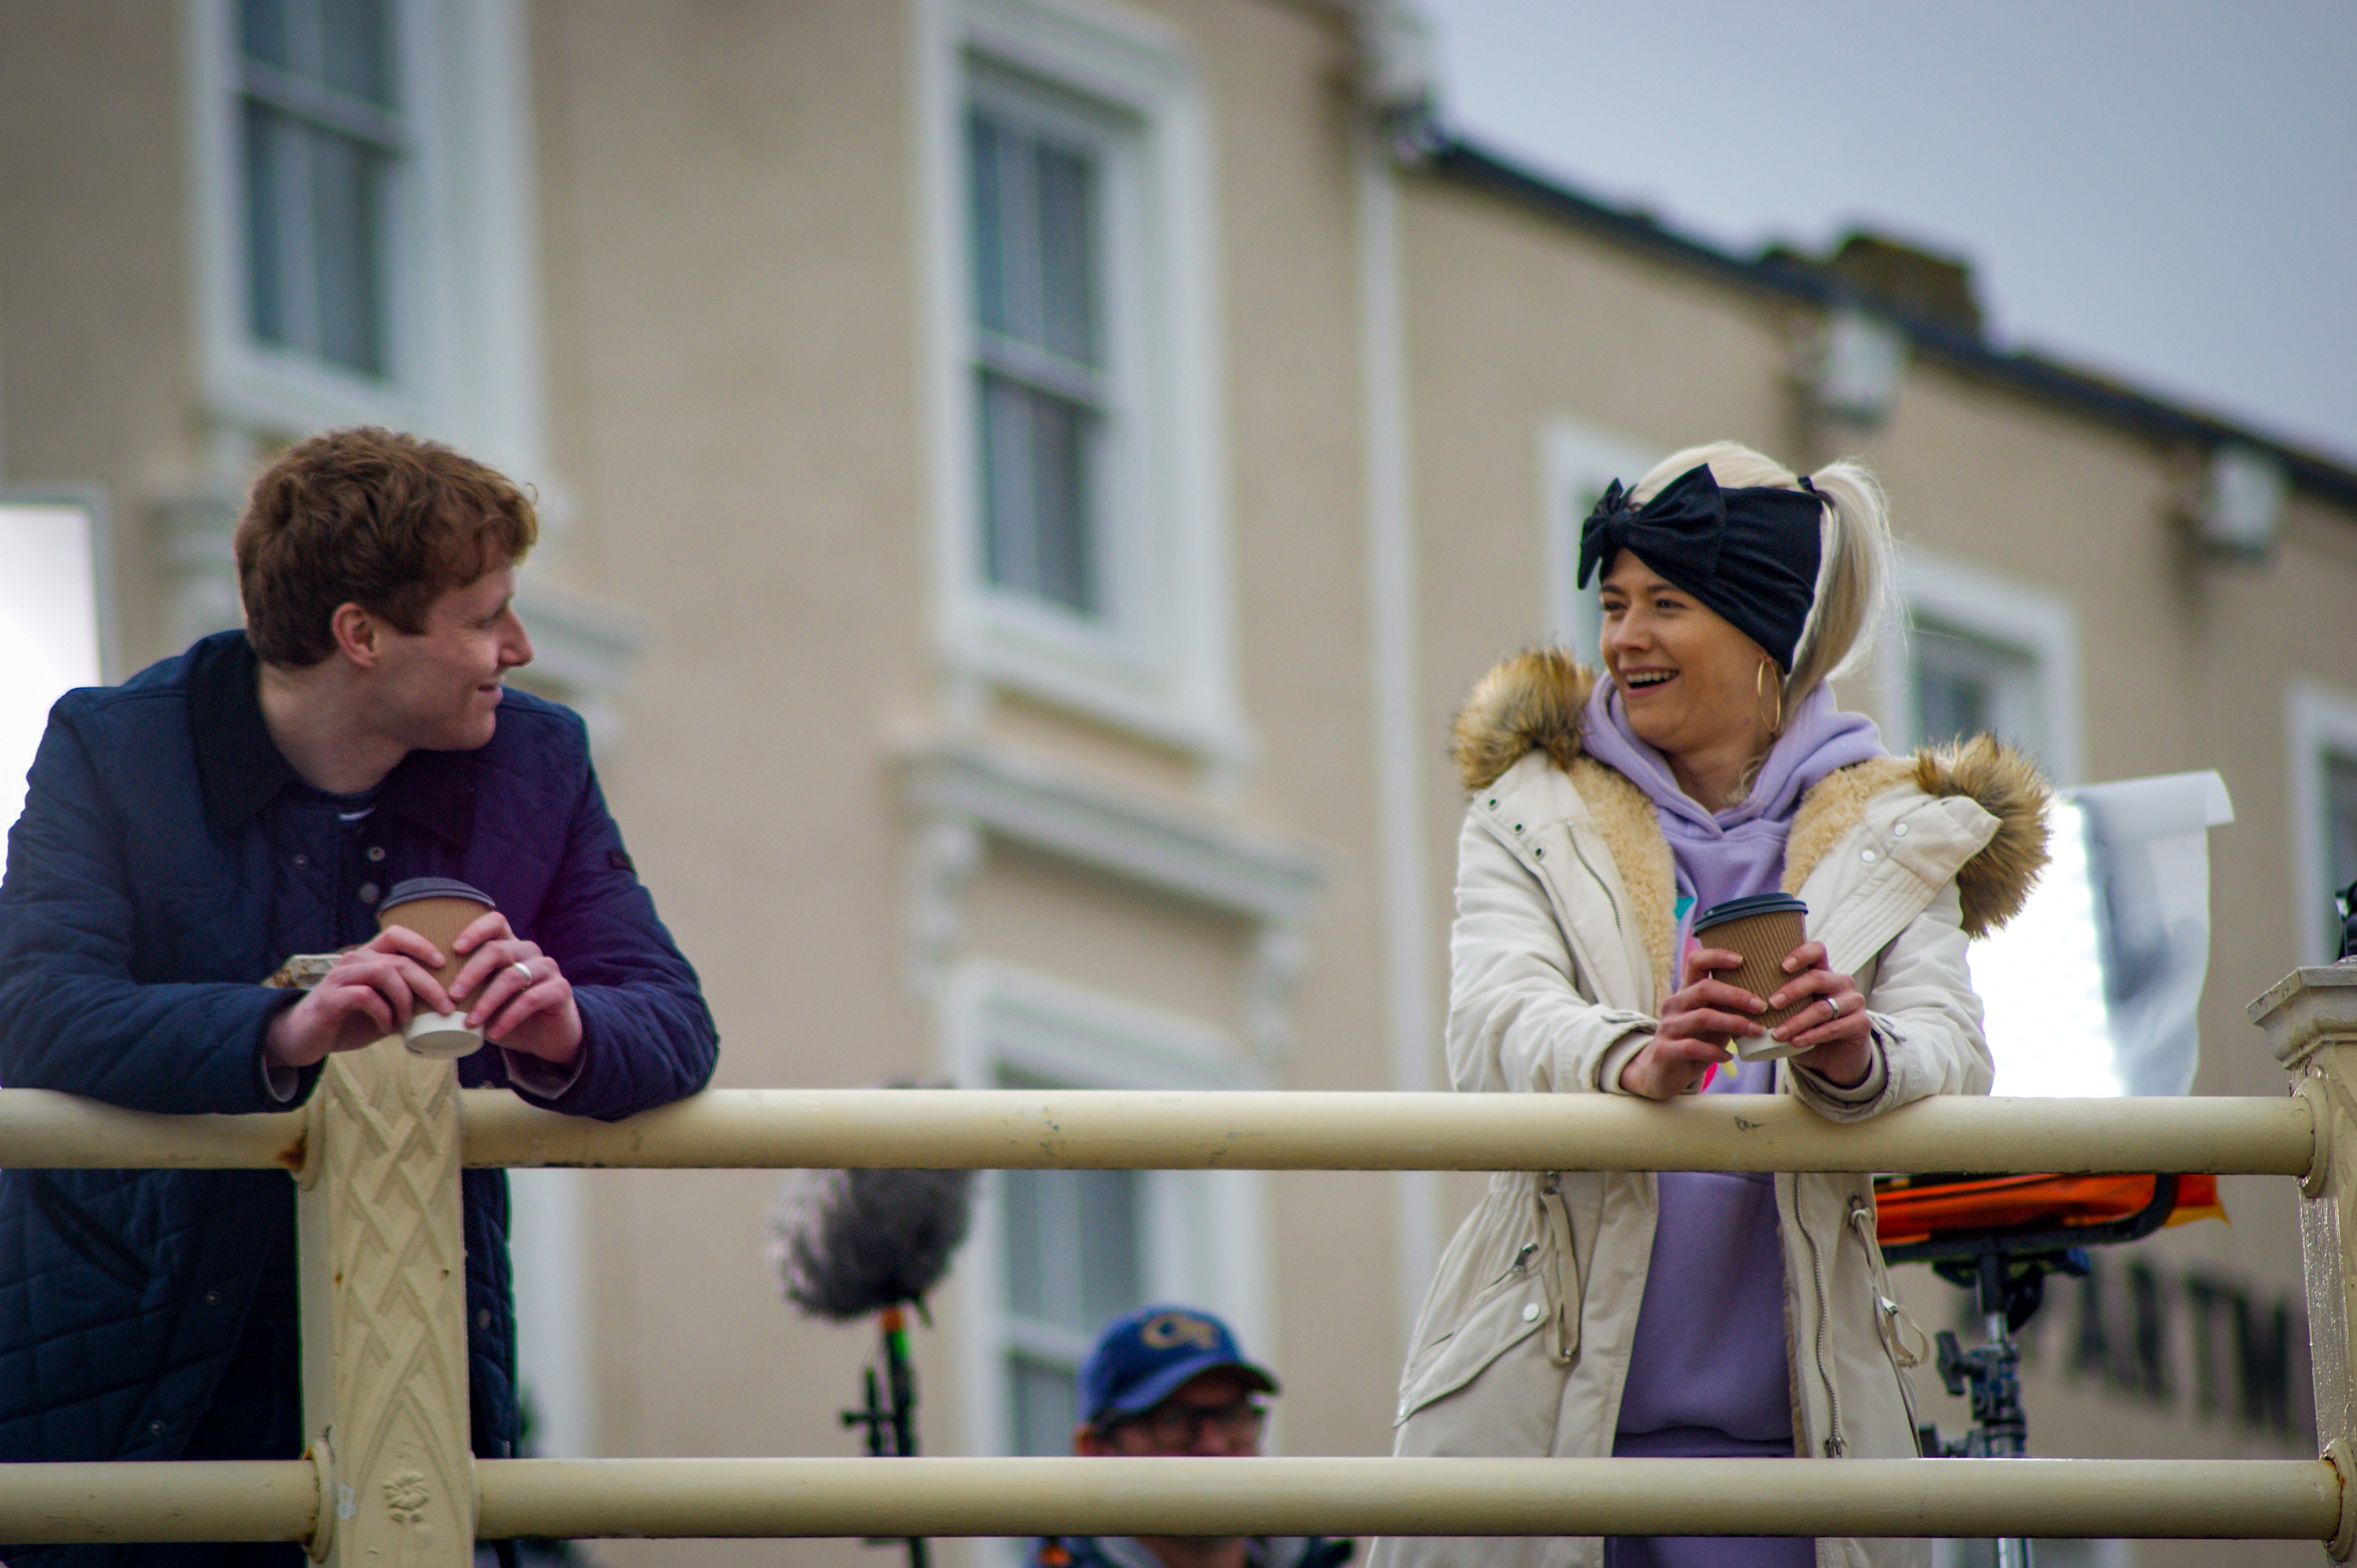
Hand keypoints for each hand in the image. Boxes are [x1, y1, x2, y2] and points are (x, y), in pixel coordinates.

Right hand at [262, 927, 453, 1070]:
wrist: (301, 1038)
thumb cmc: (346, 1022)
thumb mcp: (381, 1010)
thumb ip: (404, 1004)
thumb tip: (440, 1009)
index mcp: (366, 958)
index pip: (396, 935)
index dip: (422, 944)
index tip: (442, 964)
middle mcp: (353, 961)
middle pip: (399, 960)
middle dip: (428, 983)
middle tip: (446, 1005)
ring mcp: (340, 977)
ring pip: (384, 972)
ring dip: (405, 997)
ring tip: (408, 1019)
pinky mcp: (330, 998)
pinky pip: (365, 996)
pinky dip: (382, 1012)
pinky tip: (385, 1027)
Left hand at [446, 912, 581, 1065]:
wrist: (548, 1037)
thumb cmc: (508, 1015)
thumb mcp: (485, 999)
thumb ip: (466, 991)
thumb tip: (421, 994)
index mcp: (510, 947)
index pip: (495, 922)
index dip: (475, 931)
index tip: (455, 949)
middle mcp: (530, 952)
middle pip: (498, 950)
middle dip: (471, 973)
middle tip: (452, 997)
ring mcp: (547, 969)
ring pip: (512, 976)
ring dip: (486, 1001)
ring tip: (470, 1022)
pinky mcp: (560, 990)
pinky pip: (531, 999)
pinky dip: (508, 1017)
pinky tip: (494, 1033)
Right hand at [1617, 945, 1764, 1099]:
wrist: (1661, 1072)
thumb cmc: (1694, 1041)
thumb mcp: (1711, 1021)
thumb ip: (1728, 1008)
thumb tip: (1768, 1001)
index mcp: (1686, 991)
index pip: (1696, 962)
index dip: (1717, 956)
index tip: (1742, 960)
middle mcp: (1674, 1004)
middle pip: (1704, 989)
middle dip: (1737, 995)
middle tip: (1761, 1006)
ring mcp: (1668, 1026)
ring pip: (1702, 1017)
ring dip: (1734, 1023)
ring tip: (1756, 1031)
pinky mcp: (1665, 1049)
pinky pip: (1693, 1047)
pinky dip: (1715, 1051)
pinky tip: (1729, 1055)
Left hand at [1765, 940, 1874, 1088]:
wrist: (1833, 1058)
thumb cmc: (1804, 1029)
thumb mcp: (1789, 1011)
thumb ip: (1771, 999)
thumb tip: (1728, 994)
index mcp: (1823, 972)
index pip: (1817, 950)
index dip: (1801, 954)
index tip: (1782, 966)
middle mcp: (1841, 982)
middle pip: (1817, 978)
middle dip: (1792, 990)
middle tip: (1770, 1003)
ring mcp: (1854, 1002)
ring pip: (1823, 1008)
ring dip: (1797, 1021)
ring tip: (1776, 1033)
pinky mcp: (1861, 1024)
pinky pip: (1835, 1027)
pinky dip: (1812, 1035)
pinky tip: (1795, 1042)